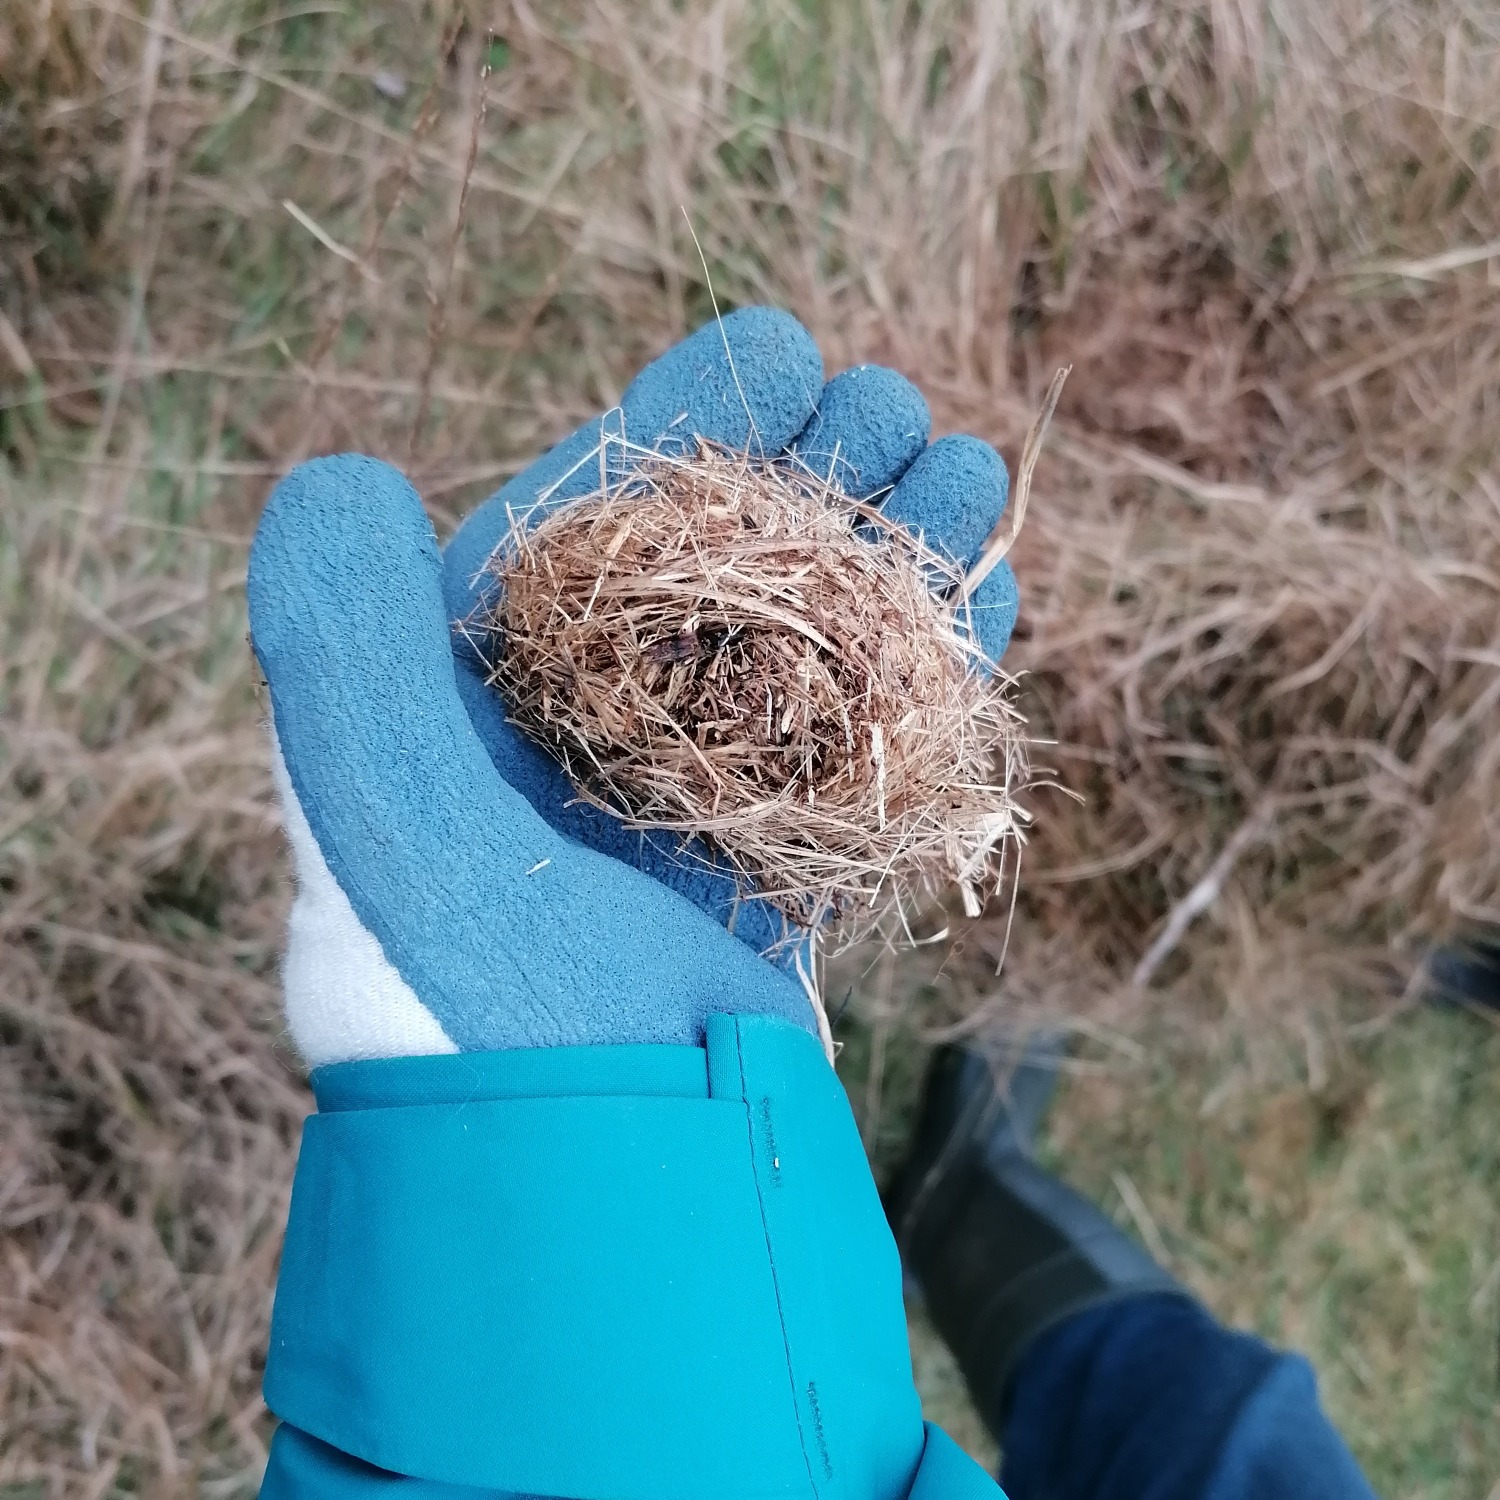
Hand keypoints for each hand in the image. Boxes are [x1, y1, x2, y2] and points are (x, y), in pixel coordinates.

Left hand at [248, 308, 1018, 1066]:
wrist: (587, 1163)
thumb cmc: (469, 987)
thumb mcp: (373, 801)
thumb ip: (340, 638)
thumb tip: (342, 481)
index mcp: (495, 700)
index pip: (600, 521)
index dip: (694, 421)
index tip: (784, 346)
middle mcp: (595, 739)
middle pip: (725, 570)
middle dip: (818, 479)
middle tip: (903, 408)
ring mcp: (697, 801)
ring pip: (811, 643)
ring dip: (893, 558)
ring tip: (972, 477)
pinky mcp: (781, 867)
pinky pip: (863, 741)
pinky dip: (926, 669)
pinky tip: (987, 603)